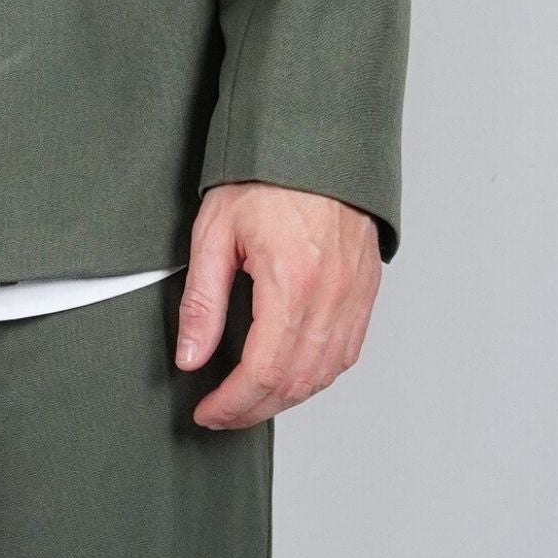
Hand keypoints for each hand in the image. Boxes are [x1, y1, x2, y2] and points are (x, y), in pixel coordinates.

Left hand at [174, 182, 381, 427]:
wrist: (318, 142)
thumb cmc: (266, 177)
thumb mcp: (215, 232)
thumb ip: (202, 302)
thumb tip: (191, 357)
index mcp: (293, 280)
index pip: (262, 370)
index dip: (232, 403)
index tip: (207, 411)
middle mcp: (331, 295)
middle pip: (294, 382)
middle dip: (253, 409)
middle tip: (221, 414)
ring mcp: (355, 296)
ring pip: (323, 375)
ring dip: (284, 399)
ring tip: (249, 401)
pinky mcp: (366, 292)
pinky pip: (345, 353)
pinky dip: (316, 376)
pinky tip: (289, 377)